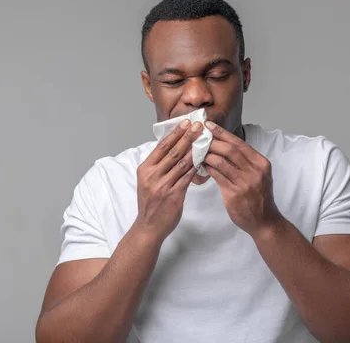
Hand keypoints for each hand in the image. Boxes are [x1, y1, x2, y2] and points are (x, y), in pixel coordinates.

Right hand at [135, 120, 203, 240]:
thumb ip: (158, 166)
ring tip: (204, 138)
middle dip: (187, 136)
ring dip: (195, 149)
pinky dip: (197, 167)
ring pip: (182, 163)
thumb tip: (174, 147)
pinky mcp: (174, 195)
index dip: (175, 133)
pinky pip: (188, 177)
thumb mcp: (147, 181)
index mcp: (145, 169)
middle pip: (173, 152)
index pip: (161, 146)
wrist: (148, 227)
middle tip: (198, 125)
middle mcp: (152, 176)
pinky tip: (205, 159)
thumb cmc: (151, 203)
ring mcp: (163, 186)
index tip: (186, 122)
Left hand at [203, 121, 283, 236]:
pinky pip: (217, 176)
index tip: (209, 125)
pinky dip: (207, 168)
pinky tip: (201, 165)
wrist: (264, 221)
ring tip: (197, 151)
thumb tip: (224, 145)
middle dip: (212, 141)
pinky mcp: (234, 194)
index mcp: (261, 163)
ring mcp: (245, 183)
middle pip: (230, 150)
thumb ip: (246, 161)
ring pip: (221, 162)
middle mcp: (255, 171)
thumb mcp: (259, 175)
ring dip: (207, 155)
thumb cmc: (259, 197)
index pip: (239, 143)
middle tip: (199, 136)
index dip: (223, 133)